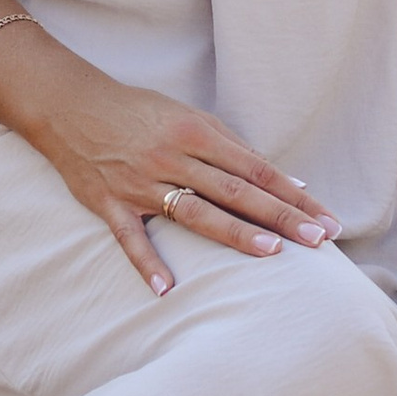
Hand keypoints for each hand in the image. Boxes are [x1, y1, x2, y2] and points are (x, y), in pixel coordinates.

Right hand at [4, 47, 340, 297]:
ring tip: (271, 252)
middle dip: (280, 215)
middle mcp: (174, 158)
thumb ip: (232, 148)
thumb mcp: (189, 117)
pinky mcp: (110, 204)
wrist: (71, 106)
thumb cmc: (140, 112)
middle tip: (317, 239)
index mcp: (197, 133)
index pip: (257, 169)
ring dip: (234, 232)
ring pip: (195, 212)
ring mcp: (141, 183)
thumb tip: (282, 180)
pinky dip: (147, 263)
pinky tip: (167, 289)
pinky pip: (131, 238)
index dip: (293, 194)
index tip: (325, 216)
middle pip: (236, 191)